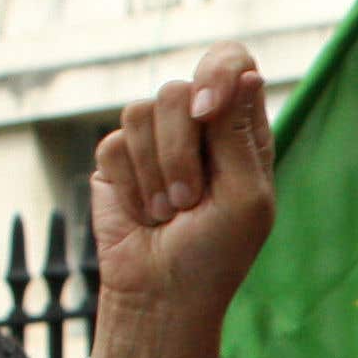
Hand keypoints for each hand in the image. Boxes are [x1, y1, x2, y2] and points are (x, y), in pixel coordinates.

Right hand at [90, 41, 277, 357]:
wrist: (162, 295)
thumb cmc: (217, 253)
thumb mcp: (245, 197)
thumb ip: (240, 133)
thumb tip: (245, 72)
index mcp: (241, 129)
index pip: (232, 62)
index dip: (216, 72)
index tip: (205, 110)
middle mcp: (198, 126)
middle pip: (177, 90)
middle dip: (179, 152)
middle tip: (190, 201)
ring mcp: (155, 140)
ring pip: (138, 112)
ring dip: (155, 175)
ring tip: (169, 213)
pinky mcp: (116, 159)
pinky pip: (112, 144)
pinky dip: (129, 187)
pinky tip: (143, 213)